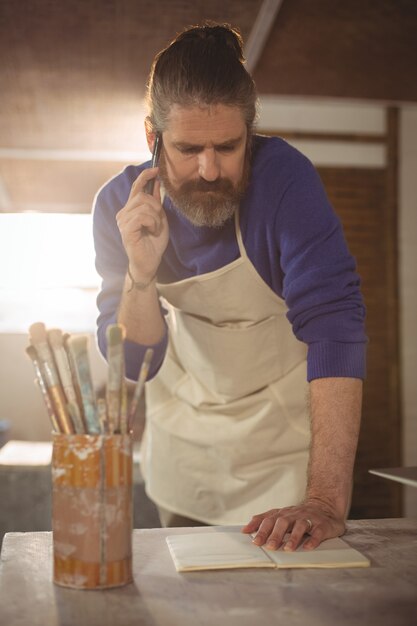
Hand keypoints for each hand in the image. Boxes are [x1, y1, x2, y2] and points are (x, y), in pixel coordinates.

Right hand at [116, 167, 168, 283]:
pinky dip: (152, 223)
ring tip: (154, 229)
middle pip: (143, 196)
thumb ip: (156, 202)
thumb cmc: (153, 243)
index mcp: (130, 209)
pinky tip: (151, 231)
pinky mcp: (125, 229)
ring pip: (144, 206)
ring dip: (155, 218)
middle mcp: (123, 213)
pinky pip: (142, 216)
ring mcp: (122, 221)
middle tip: (158, 222)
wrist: (149, 263)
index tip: (156, 169)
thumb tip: (157, 182)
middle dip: (156, 207)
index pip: (135, 187)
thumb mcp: (159, 218)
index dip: (145, 176)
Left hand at [241, 499, 345, 550]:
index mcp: (283, 513)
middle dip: (275, 534)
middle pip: (283, 522)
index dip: (261, 528)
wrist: (325, 507)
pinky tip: (308, 547)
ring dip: (293, 537)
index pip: (270, 519)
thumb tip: (245, 529)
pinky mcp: (322, 526)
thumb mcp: (281, 515)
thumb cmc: (298, 515)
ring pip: (301, 525)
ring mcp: (309, 519)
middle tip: (269, 546)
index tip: (253, 539)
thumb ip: (264, 521)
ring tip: (288, 548)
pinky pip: (317, 532)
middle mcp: (294, 515)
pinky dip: (313, 540)